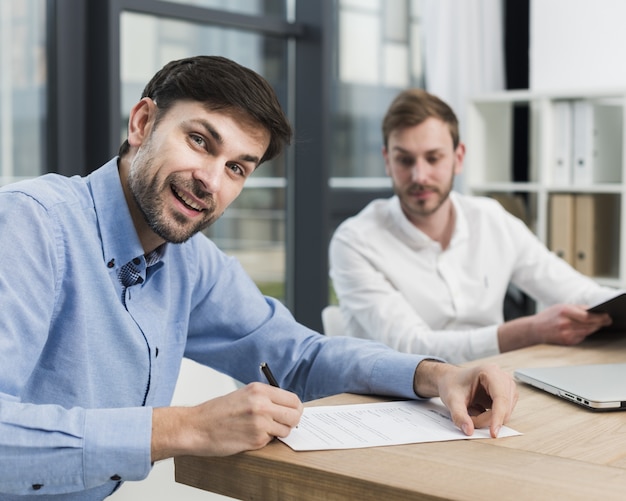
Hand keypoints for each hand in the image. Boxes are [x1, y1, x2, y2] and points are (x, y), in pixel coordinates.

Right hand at [151, 382, 302, 460]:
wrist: (196, 426)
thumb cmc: (217, 412)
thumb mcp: (244, 394)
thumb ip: (266, 398)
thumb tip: (287, 406)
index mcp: (259, 390)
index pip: (293, 399)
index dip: (295, 408)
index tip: (292, 412)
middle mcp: (262, 404)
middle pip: (295, 415)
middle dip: (292, 421)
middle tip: (283, 424)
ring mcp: (260, 423)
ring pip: (286, 430)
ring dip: (278, 432)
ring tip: (261, 430)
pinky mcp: (256, 440)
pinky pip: (271, 441)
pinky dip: (264, 440)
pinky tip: (250, 436)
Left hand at [414, 361, 517, 437]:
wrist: (450, 380)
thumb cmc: (452, 384)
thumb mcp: (451, 399)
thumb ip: (459, 415)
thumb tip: (469, 430)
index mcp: (489, 372)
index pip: (500, 398)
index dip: (498, 417)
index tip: (493, 433)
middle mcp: (502, 377)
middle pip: (504, 407)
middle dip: (488, 419)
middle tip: (469, 420)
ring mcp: (507, 386)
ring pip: (506, 412)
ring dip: (489, 419)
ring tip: (472, 413)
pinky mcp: (507, 396)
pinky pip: (504, 413)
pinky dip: (491, 418)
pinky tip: (479, 411)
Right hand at [530, 304, 611, 344]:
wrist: (534, 329)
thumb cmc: (548, 316)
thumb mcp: (561, 306)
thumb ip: (578, 308)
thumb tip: (595, 310)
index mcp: (564, 311)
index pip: (588, 316)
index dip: (600, 317)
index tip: (607, 316)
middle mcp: (565, 323)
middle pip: (590, 324)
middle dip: (600, 323)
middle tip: (606, 321)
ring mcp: (566, 334)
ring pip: (588, 331)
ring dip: (594, 328)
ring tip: (597, 324)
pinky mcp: (567, 341)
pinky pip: (582, 337)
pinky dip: (585, 333)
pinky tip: (582, 329)